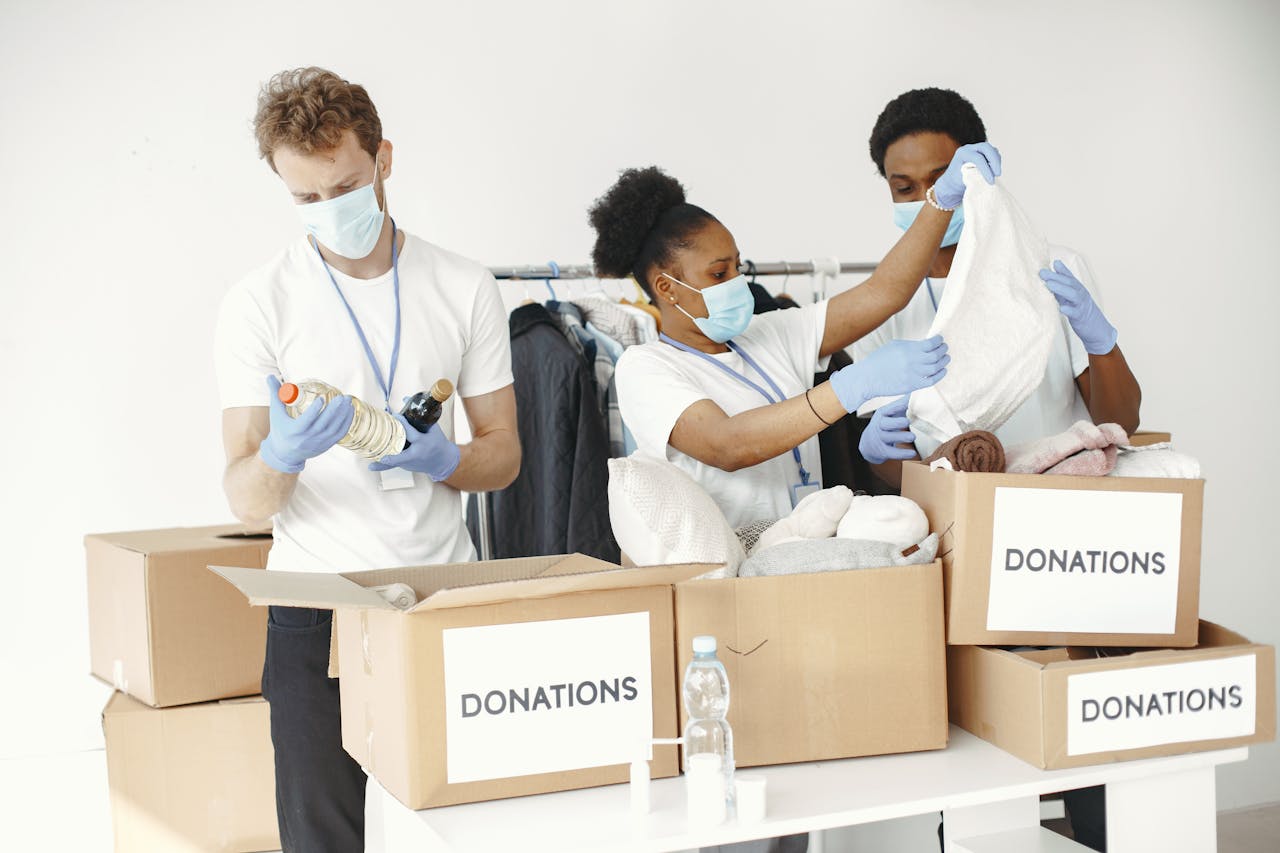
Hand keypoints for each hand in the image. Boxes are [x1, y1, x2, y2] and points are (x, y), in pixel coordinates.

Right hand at [259, 375, 353, 473]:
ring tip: (348, 401)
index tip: (323, 398)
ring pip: (334, 429)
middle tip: (342, 397)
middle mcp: (308, 438)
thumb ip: (275, 394)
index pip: (307, 420)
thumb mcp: (276, 413)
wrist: (285, 454)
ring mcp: (319, 442)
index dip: (315, 409)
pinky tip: (350, 411)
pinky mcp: (326, 445)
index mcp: (295, 430)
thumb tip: (270, 376)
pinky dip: (346, 423)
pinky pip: (339, 434)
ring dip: (343, 415)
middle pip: (324, 423)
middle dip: (334, 410)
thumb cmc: (280, 430)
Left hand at [369, 414, 460, 481]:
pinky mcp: (407, 466)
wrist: (443, 461)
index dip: (403, 423)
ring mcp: (411, 462)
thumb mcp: (433, 428)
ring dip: (383, 464)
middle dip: (393, 457)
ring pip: (395, 462)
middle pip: (403, 456)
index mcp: (423, 442)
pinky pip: (394, 465)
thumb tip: (405, 398)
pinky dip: (383, 465)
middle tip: (383, 457)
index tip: (395, 415)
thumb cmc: (438, 442)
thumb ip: (420, 415)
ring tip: (371, 466)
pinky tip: (371, 466)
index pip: (411, 432)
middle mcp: (416, 454)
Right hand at [830, 336, 948, 411]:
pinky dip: (940, 375)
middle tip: (945, 348)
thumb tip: (924, 344)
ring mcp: (913, 374)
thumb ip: (910, 345)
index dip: (939, 340)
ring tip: (946, 358)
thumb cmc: (878, 361)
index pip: (931, 343)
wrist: (868, 378)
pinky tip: (942, 371)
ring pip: (936, 367)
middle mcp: (912, 361)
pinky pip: (932, 380)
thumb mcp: (893, 346)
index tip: (940, 339)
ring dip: (944, 362)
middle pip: (936, 355)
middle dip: (943, 350)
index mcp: (907, 349)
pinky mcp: (912, 385)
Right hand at [859, 396, 916, 463]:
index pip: (887, 410)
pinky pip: (893, 453)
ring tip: (912, 436)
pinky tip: (913, 453)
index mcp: (881, 415)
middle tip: (907, 421)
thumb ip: (900, 405)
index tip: (907, 403)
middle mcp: (879, 427)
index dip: (896, 407)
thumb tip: (912, 392)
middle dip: (896, 422)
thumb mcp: (888, 414)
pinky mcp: (883, 451)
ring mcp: (880, 439)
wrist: (868, 445)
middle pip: (885, 424)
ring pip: (890, 438)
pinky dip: (903, 454)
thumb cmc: (883, 426)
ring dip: (901, 437)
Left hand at [932, 142, 1001, 208]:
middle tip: (998, 174)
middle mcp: (969, 148)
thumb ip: (973, 177)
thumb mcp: (962, 180)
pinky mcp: (982, 152)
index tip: (991, 181)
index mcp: (962, 153)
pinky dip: (996, 161)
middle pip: (986, 148)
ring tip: (996, 175)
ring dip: (996, 162)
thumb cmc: (956, 182)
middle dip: (994, 161)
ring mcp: (976, 148)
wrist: (953, 180)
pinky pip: (993, 153)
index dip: (986, 169)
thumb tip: (986, 179)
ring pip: (991, 150)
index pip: (978, 158)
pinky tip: (994, 171)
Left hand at [1039, 260, 1116, 354]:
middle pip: (1069, 283)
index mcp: (1078, 289)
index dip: (1062, 270)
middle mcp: (1081, 295)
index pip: (1069, 277)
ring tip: (1049, 285)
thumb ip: (1063, 286)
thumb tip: (1054, 273)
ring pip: (1073, 295)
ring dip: (1060, 289)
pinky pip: (1075, 313)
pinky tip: (1061, 308)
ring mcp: (1081, 305)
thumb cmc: (1081, 312)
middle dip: (1055, 277)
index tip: (1052, 263)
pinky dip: (1069, 310)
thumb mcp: (1071, 297)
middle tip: (1042, 273)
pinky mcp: (1081, 317)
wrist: (1097, 329)